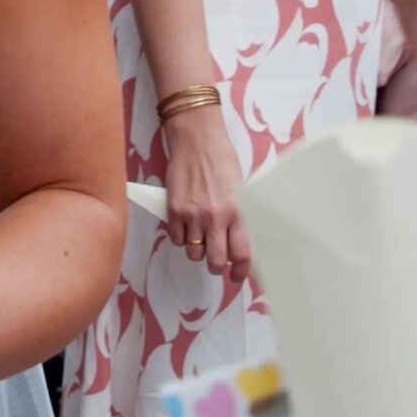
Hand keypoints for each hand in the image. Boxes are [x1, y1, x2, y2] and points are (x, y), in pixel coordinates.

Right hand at [161, 101, 249, 284]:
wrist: (196, 141)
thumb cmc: (222, 160)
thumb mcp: (241, 189)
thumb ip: (240, 216)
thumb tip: (240, 241)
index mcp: (237, 212)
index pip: (242, 254)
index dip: (241, 271)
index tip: (238, 275)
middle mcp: (215, 217)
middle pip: (216, 261)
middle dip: (217, 266)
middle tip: (218, 261)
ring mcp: (193, 215)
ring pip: (194, 253)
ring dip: (198, 250)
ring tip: (201, 237)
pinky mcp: (174, 210)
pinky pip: (177, 239)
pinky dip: (181, 238)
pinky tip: (186, 226)